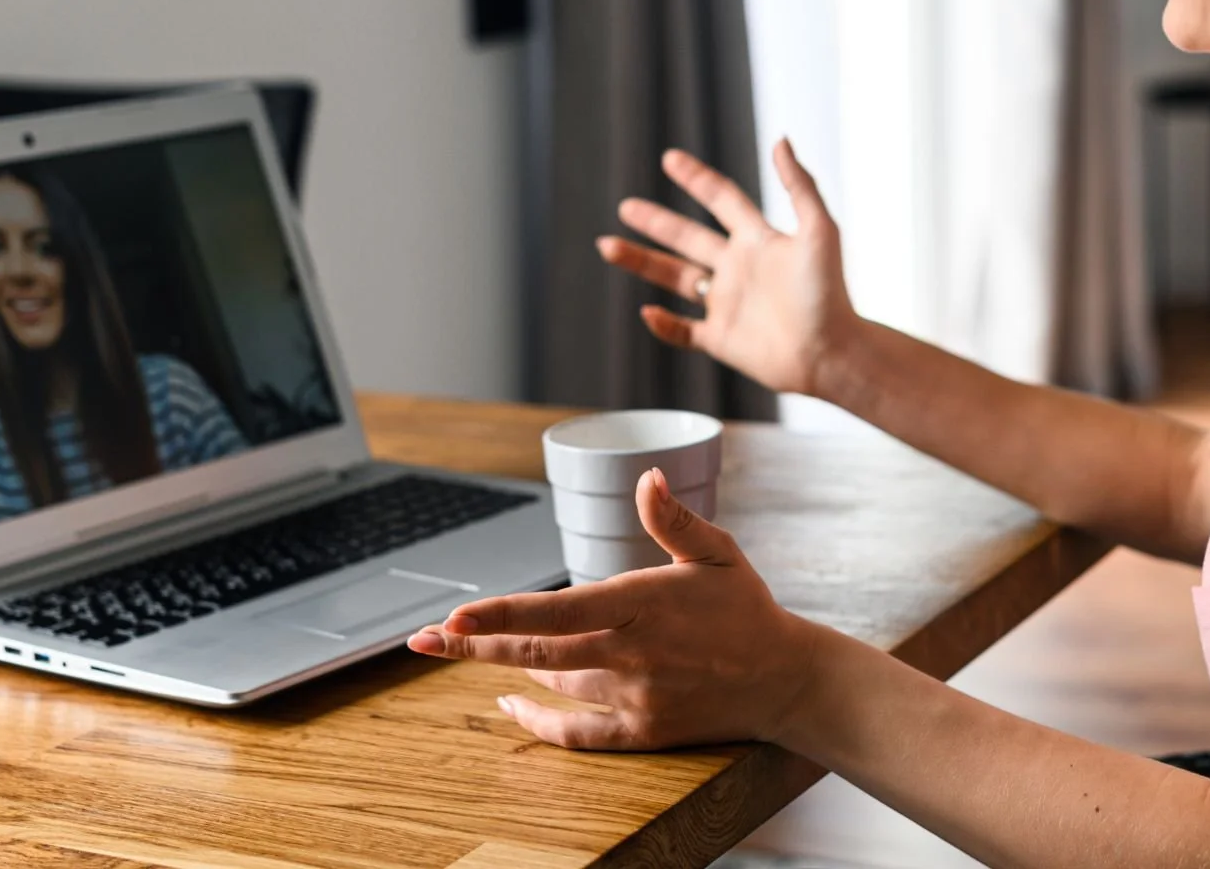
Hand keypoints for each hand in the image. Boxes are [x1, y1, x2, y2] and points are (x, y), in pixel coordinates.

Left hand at [407, 468, 821, 750]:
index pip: (557, 612)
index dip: (501, 617)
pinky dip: (539, 721)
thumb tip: (646, 477)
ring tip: (470, 649)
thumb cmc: (746, 608)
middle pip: (538, 653)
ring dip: (510, 668)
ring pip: (555, 683)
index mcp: (644, 604)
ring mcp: (636, 697)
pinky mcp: (643, 731)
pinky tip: (509, 705)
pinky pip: (578, 733)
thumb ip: (674, 519)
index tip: (455, 615)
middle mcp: (632, 654)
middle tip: (424, 640)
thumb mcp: (718, 552)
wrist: (786, 681)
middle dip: (474, 647)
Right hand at [598, 139, 857, 397]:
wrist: (834, 352)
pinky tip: (646, 311)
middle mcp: (739, 268)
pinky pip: (683, 331)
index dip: (697, 179)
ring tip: (607, 246)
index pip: (722, 200)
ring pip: (674, 279)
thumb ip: (799, 186)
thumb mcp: (820, 230)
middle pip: (687, 238)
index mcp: (760, 240)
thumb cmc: (832, 294)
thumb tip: (780, 140)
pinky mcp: (722, 339)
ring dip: (641, 262)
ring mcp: (728, 304)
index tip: (670, 158)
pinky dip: (663, 324)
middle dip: (655, 222)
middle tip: (626, 207)